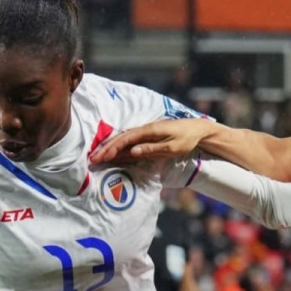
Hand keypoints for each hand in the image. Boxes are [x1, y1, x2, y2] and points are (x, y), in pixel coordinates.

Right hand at [89, 119, 211, 163]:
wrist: (198, 130)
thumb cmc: (186, 139)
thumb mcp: (171, 148)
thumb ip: (151, 149)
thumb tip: (132, 152)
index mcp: (148, 131)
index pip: (125, 140)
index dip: (111, 148)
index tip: (100, 157)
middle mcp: (144, 130)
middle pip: (120, 139)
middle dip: (105, 149)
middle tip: (92, 159)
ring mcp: (145, 133)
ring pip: (124, 140)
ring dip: (111, 149)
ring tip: (98, 158)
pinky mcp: (148, 137)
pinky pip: (130, 143)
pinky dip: (120, 149)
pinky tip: (114, 155)